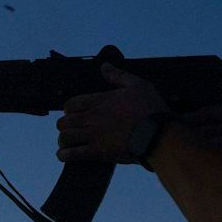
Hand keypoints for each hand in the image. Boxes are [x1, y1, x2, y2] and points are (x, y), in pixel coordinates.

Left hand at [55, 63, 170, 162]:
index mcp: (100, 100)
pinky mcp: (98, 151)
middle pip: (64, 121)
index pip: (71, 104)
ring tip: (67, 143)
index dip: (68, 109)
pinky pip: (73, 154)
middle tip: (72, 129)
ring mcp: (94, 135)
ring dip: (63, 140)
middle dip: (65, 125)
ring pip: (65, 136)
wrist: (158, 134)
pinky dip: (64, 155)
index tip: (73, 113)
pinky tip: (63, 155)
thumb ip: (118, 75)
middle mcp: (93, 117)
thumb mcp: (138, 85)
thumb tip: (104, 66)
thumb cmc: (151, 110)